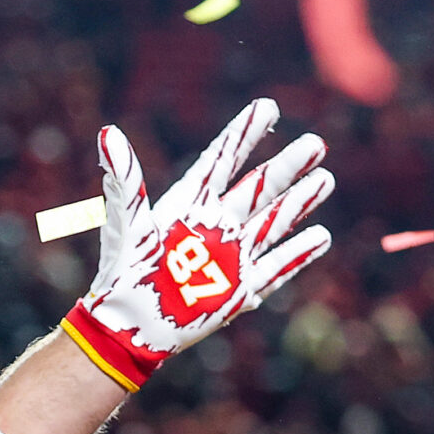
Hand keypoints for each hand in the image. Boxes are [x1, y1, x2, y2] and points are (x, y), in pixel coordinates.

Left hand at [60, 99, 333, 390]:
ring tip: (325, 178)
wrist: (129, 326)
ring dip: (300, 202)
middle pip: (259, 187)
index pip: (223, 160)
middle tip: (316, 144)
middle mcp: (216, 224)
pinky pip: (276, 268)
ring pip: (273, 222)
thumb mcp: (126, 221)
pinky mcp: (241, 289)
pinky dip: (298, 254)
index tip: (267, 107)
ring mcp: (232, 256)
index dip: (245, 134)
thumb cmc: (123, 271)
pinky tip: (321, 236)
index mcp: (189, 203)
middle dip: (287, 166)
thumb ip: (125, 178)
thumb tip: (108, 132)